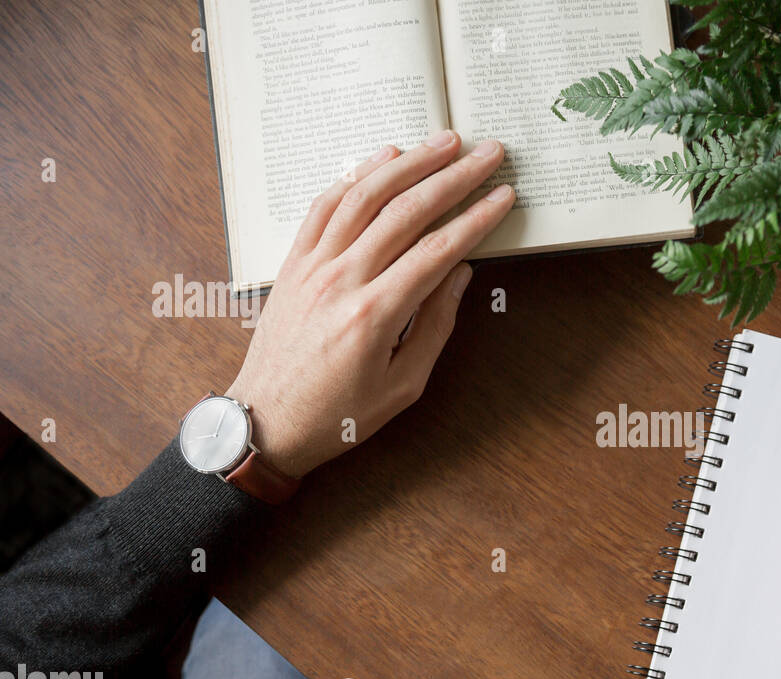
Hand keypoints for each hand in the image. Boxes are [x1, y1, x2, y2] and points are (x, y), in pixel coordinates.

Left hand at [226, 133, 514, 477]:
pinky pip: (325, 206)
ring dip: (409, 163)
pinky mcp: (293, 263)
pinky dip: (356, 176)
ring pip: (364, 197)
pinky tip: (384, 159)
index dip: (476, 219)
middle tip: (487, 153)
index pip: (436, 251)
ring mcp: (312, 267)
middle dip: (453, 177)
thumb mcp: (402, 387)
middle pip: (405, 212)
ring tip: (444, 141)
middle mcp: (341, 281)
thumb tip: (459, 274)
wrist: (265, 423)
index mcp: (373, 316)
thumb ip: (435, 327)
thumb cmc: (337, 416)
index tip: (503, 196)